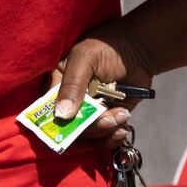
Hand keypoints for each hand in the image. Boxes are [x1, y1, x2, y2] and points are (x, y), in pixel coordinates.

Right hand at [48, 21, 153, 149]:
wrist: (137, 51)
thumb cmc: (106, 47)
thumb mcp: (86, 58)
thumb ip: (73, 83)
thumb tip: (61, 115)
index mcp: (58, 83)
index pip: (49, 108)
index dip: (58, 120)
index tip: (73, 126)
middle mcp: (70, 100)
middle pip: (70, 127)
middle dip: (90, 126)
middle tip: (108, 117)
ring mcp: (88, 112)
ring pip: (88, 135)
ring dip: (106, 129)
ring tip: (121, 114)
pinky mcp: (105, 119)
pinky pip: (103, 139)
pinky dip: (113, 137)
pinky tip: (123, 125)